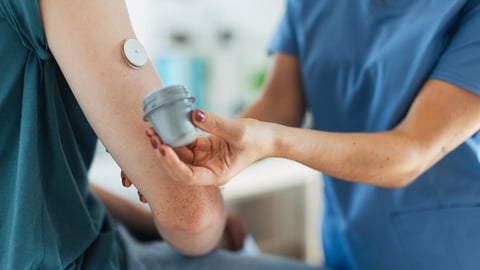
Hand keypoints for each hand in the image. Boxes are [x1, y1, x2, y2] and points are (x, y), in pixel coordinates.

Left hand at [151, 110, 275, 185]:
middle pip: (178, 166)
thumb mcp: (238, 131)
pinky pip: (184, 142)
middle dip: (162, 152)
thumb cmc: (257, 140)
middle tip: (150, 136)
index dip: (172, 165)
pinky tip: (163, 125)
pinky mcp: (202, 148)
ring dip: (165, 142)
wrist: (266, 137)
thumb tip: (194, 115)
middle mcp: (206, 170)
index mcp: (216, 175)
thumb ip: (215, 124)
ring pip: (178, 154)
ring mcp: (203, 159)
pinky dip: (174, 134)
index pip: (188, 176)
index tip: (162, 149)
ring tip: (152, 128)